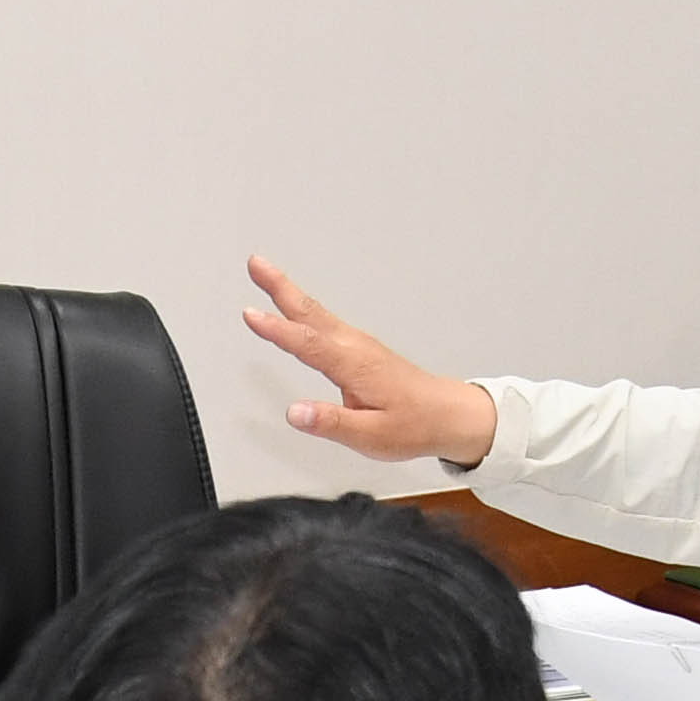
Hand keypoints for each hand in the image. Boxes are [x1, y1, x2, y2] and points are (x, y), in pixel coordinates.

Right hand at [241, 257, 499, 467]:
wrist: (448, 415)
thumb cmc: (414, 425)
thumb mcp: (371, 436)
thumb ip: (330, 423)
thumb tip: (295, 413)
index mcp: (355, 366)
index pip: (308, 344)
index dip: (277, 330)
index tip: (251, 315)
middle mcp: (355, 348)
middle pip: (310, 311)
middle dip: (280, 286)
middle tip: (255, 264)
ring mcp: (358, 344)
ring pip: (317, 312)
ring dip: (288, 291)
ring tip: (264, 274)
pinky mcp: (360, 348)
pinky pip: (325, 320)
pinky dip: (304, 307)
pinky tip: (296, 306)